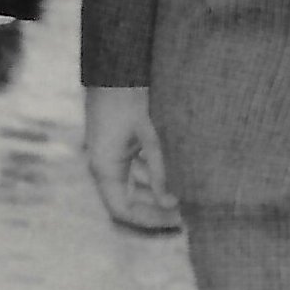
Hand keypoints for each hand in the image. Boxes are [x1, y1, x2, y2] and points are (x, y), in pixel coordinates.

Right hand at [84, 85, 181, 233]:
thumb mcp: (149, 137)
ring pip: (132, 185)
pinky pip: (133, 169)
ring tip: (184, 194)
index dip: (148, 220)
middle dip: (155, 208)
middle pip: (128, 200)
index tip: (174, 221)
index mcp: (105, 168)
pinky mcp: (117, 144)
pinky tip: (174, 173)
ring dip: (155, 192)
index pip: (123, 210)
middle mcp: (104, 165)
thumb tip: (170, 203)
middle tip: (186, 210)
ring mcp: (109, 154)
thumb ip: (159, 171)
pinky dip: (151, 175)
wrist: (115, 68)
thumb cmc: (128, 100)